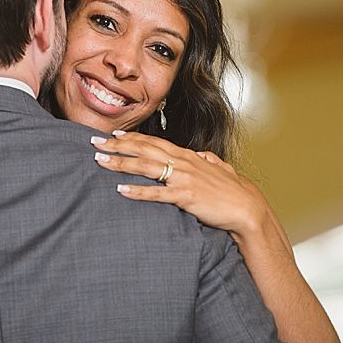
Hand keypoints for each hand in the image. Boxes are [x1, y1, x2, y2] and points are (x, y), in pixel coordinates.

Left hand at [91, 131, 269, 235]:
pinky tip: (120, 190)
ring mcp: (184, 179)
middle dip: (118, 145)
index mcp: (188, 156)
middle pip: (144, 149)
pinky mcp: (186, 197)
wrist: (247, 208)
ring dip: (121, 163)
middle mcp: (183, 163)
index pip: (155, 142)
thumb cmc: (232, 191)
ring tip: (100, 161)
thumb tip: (201, 155)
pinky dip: (137, 191)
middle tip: (95, 142)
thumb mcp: (219, 169)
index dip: (133, 138)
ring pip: (146, 167)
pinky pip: (157, 194)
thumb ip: (207, 160)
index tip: (114, 134)